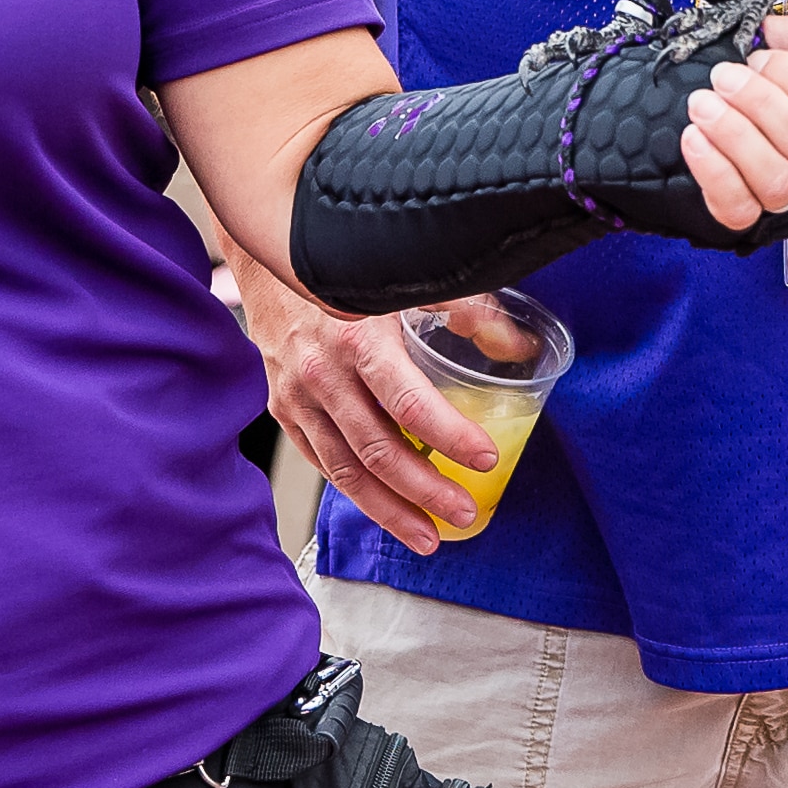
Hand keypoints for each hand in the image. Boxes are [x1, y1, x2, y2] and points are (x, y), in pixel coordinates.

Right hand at [239, 281, 495, 552]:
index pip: (409, 403)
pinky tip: (387, 509)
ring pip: (346, 472)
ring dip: (390, 511)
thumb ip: (464, 308)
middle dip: (426, 491)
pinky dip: (357, 493)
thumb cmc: (346, 263)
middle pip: (378, 451)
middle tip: (464, 511)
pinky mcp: (284, 411)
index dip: (450, 436)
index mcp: (358, 338)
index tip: (485, 458)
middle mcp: (323, 374)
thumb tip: (518, 344)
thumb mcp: (406, 274)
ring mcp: (298, 398)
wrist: (270, 252)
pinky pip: (324, 463)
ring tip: (429, 535)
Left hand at [678, 4, 787, 230]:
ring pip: (779, 181)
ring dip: (735, 137)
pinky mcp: (742, 211)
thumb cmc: (732, 71)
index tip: (756, 57)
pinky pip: (739, 207)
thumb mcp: (769, 37)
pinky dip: (714, 171)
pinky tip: (695, 138)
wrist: (678, 99)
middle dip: (760, 104)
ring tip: (702, 105)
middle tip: (723, 78)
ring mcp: (778, 186)